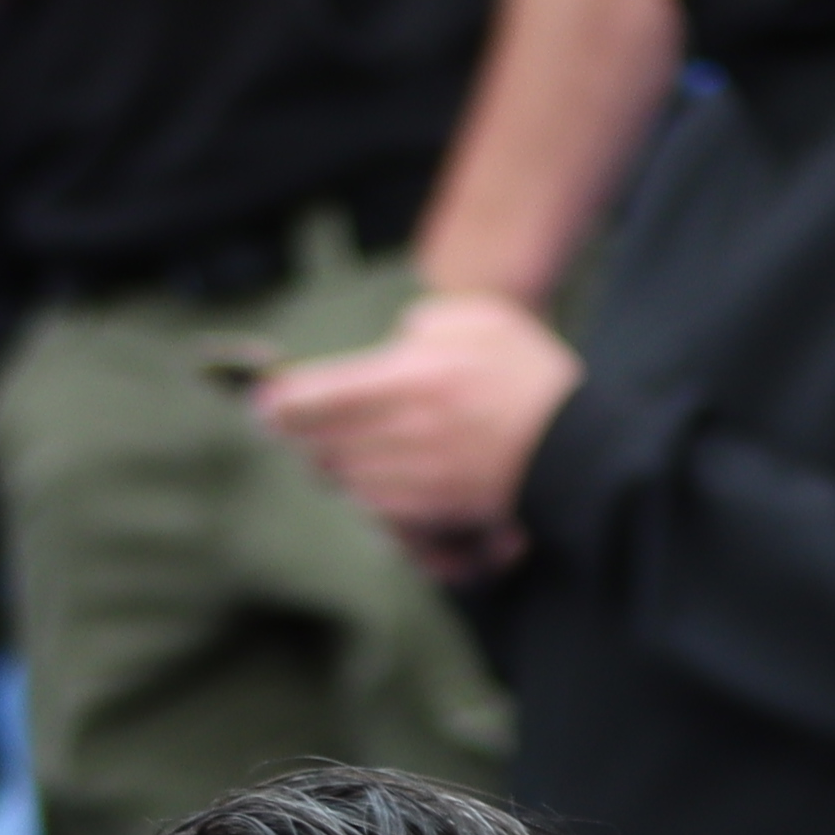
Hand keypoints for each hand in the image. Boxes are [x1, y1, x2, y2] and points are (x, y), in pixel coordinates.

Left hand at [251, 292, 581, 566]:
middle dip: (292, 436)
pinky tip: (364, 481)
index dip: (277, 402)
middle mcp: (402, 432)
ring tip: (320, 452)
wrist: (574, 451)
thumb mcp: (484, 321)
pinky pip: (367, 507)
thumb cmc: (529, 379)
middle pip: (315, 442)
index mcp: (412, 378)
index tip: (260, 402)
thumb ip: (427, 323)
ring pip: (336, 477)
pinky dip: (357, 495)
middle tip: (274, 428)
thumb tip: (394, 340)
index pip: (316, 395)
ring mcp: (409, 477)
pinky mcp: (421, 512)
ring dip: (324, 465)